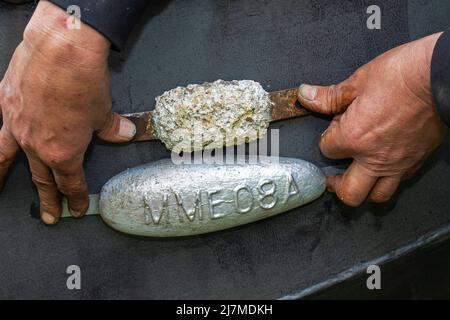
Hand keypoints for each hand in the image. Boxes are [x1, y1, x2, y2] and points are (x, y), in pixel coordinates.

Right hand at [0, 1, 135, 223]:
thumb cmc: (83, 81)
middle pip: (42, 179)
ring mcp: (16, 126)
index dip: (76, 198)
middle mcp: (36, 144)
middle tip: (50, 216)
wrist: (60, 49)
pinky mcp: (6, 105)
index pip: (70, 183)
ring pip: (8, 160)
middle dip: (49, 200)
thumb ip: (111, 128)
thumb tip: (124, 133)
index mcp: (62, 152)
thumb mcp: (104, 111)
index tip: (78, 207)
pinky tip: (0, 146)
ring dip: (4, 179)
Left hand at [297, 33, 448, 205]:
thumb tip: (305, 95)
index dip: (326, 139)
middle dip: (336, 186)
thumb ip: (329, 96)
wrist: (444, 75)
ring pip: (377, 196)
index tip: (333, 128)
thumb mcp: (358, 81)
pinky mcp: (417, 161)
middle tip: (332, 177)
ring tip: (356, 177)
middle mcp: (375, 158)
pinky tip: (383, 166)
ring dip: (363, 190)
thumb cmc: (402, 75)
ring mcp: (398, 163)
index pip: (327, 151)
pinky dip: (387, 179)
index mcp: (354, 138)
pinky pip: (399, 182)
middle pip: (349, 192)